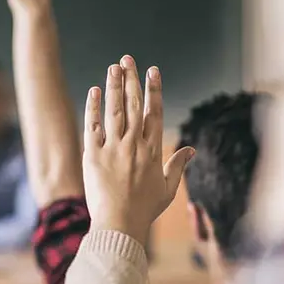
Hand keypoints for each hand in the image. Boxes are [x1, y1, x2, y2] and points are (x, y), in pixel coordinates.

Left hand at [82, 56, 193, 244]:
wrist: (119, 224)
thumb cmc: (144, 210)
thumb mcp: (167, 189)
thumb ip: (178, 165)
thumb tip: (191, 149)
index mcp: (152, 150)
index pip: (155, 112)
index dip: (154, 89)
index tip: (153, 70)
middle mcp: (134, 144)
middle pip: (134, 105)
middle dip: (132, 79)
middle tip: (128, 59)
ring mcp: (113, 148)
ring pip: (115, 110)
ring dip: (114, 86)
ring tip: (114, 67)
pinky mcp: (93, 155)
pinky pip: (93, 125)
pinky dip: (94, 107)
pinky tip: (95, 91)